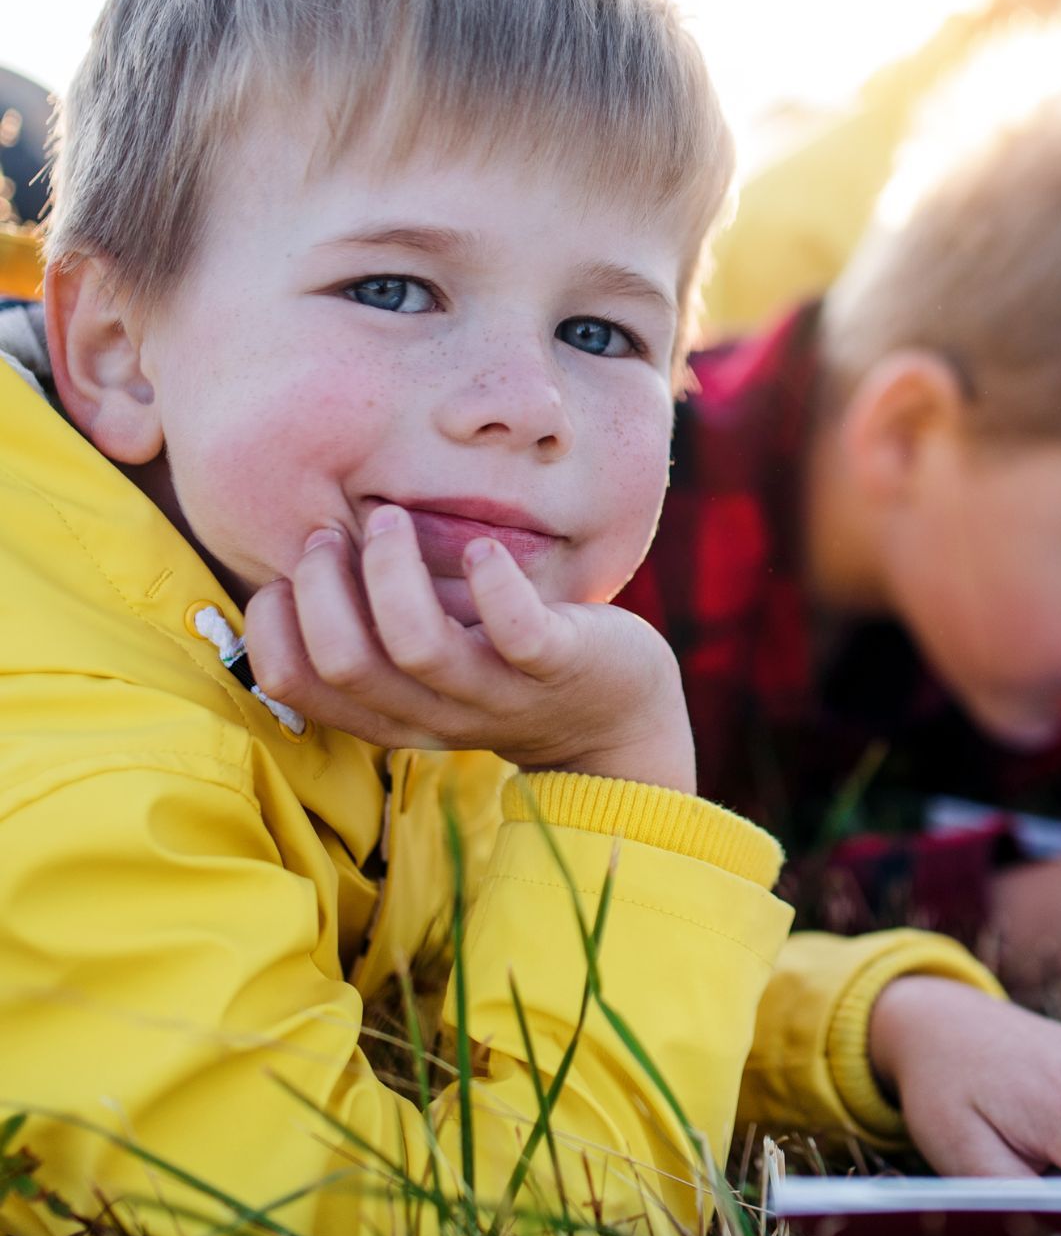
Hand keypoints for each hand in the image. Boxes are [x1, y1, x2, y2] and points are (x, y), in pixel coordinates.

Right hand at [244, 505, 695, 788]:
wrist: (616, 716)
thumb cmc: (506, 666)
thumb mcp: (430, 662)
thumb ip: (372, 631)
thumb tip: (295, 556)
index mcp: (390, 713)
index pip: (294, 685)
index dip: (269, 626)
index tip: (284, 575)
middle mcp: (436, 713)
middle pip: (344, 663)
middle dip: (320, 587)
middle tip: (334, 531)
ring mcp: (500, 693)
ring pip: (419, 647)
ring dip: (392, 573)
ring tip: (392, 518)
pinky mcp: (560, 666)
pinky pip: (517, 633)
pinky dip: (492, 587)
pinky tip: (481, 550)